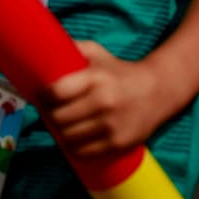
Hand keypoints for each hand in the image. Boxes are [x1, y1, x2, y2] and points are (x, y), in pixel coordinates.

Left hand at [37, 41, 164, 158]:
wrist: (158, 91)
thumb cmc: (118, 70)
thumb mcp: (96, 53)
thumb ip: (71, 47)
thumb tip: (41, 46)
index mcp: (95, 78)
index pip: (56, 92)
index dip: (42, 95)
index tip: (40, 94)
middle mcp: (104, 102)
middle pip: (59, 118)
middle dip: (48, 114)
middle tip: (46, 110)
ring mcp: (112, 125)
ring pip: (68, 138)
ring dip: (57, 132)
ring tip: (57, 124)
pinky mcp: (118, 143)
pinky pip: (83, 152)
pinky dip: (72, 147)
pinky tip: (70, 137)